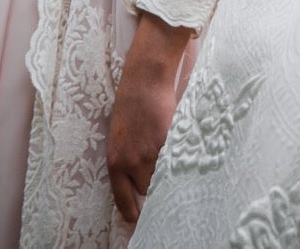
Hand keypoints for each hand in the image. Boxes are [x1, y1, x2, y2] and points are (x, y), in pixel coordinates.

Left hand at [108, 15, 191, 223]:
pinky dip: (183, 157)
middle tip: (163, 175)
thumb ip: (129, 162)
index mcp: (115, 162)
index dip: (134, 213)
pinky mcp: (168, 142)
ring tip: (174, 155)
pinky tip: (184, 146)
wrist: (144, 81)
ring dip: (171, 169)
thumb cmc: (132, 108)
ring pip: (166, 176)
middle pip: (149, 191)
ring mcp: (151, 153)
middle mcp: (131, 163)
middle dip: (156, 184)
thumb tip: (142, 183)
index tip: (140, 219)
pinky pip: (178, 161)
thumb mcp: (121, 139)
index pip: (125, 201)